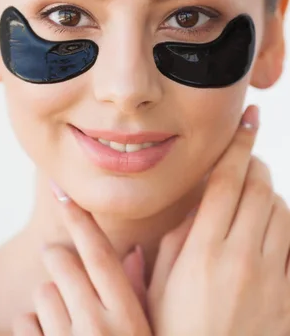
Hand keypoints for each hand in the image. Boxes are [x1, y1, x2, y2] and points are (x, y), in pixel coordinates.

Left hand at [12, 194, 151, 335]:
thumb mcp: (140, 333)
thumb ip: (137, 294)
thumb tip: (133, 251)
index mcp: (128, 320)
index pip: (100, 255)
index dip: (80, 220)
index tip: (61, 192)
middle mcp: (97, 329)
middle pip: (62, 261)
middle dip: (56, 255)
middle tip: (59, 264)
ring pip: (42, 291)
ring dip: (49, 300)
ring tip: (66, 323)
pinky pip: (23, 321)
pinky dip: (32, 327)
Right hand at [148, 105, 289, 334]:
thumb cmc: (174, 328)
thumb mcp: (160, 282)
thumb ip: (174, 240)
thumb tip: (189, 208)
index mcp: (203, 249)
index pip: (226, 182)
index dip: (238, 146)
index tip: (247, 121)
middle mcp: (242, 256)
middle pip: (259, 188)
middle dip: (254, 162)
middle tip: (245, 153)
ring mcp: (272, 276)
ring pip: (282, 211)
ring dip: (270, 190)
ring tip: (254, 185)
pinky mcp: (289, 294)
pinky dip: (286, 222)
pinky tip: (273, 220)